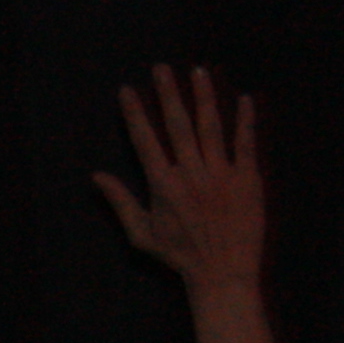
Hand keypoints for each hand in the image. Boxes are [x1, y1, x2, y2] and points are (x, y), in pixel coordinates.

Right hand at [94, 65, 263, 292]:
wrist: (223, 273)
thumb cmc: (180, 257)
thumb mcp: (142, 234)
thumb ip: (121, 201)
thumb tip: (96, 176)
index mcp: (163, 186)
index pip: (145, 141)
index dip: (135, 114)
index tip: (127, 90)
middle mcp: (191, 174)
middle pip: (178, 125)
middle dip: (168, 94)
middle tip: (161, 69)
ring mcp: (221, 174)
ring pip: (211, 127)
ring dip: (203, 97)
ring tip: (198, 71)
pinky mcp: (247, 179)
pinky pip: (245, 143)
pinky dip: (245, 120)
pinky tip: (243, 99)